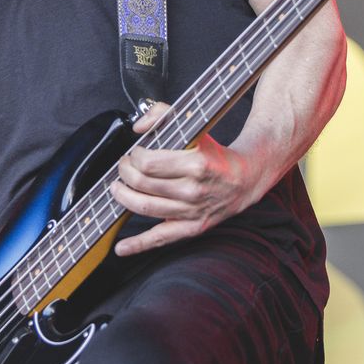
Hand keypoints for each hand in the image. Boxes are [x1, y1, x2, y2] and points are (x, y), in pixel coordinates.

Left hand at [109, 101, 269, 255]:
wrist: (245, 179)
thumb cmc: (216, 154)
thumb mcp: (197, 127)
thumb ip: (165, 115)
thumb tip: (138, 126)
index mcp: (196, 164)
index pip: (149, 163)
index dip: (134, 157)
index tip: (133, 153)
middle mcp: (194, 190)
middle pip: (143, 184)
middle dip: (125, 173)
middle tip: (123, 167)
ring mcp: (192, 211)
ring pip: (145, 207)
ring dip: (123, 197)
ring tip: (118, 188)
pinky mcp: (192, 228)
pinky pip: (160, 238)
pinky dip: (138, 245)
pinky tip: (121, 248)